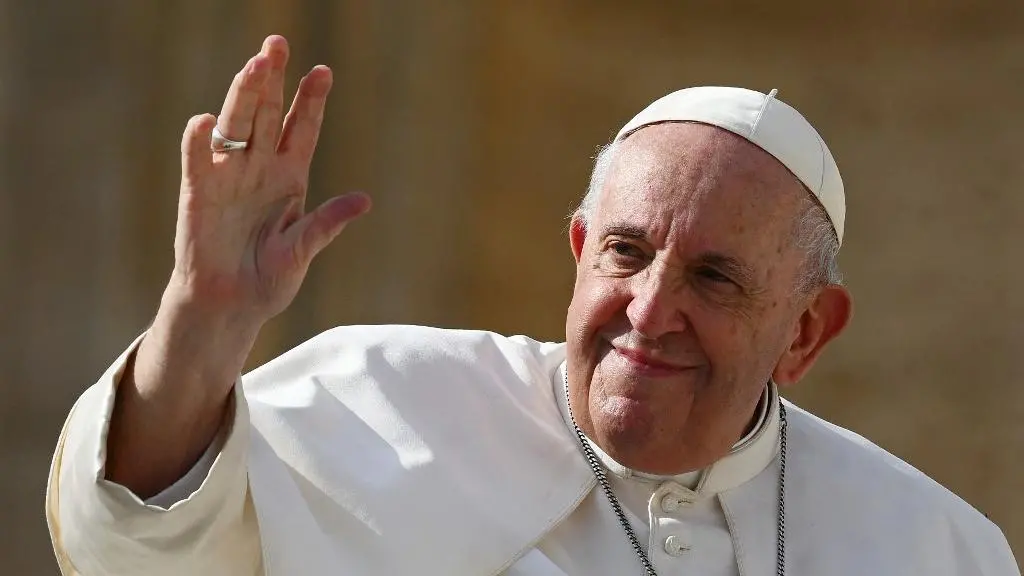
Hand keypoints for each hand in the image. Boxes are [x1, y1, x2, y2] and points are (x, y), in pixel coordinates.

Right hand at [169, 34, 370, 327]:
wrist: (230, 306)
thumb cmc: (268, 279)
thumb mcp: (303, 250)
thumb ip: (327, 223)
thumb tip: (364, 201)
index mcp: (290, 178)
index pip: (302, 129)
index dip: (311, 101)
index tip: (323, 71)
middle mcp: (259, 168)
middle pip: (268, 114)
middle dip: (273, 80)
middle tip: (278, 44)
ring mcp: (228, 176)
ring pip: (236, 125)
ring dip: (243, 95)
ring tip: (254, 65)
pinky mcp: (199, 193)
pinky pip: (198, 161)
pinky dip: (199, 141)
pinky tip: (204, 120)